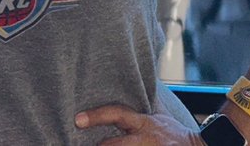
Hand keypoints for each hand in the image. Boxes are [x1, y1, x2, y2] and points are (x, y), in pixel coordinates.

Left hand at [75, 104, 203, 144]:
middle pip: (115, 145)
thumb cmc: (172, 134)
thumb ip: (133, 117)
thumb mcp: (155, 118)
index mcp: (143, 123)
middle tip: (81, 145)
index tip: (78, 119)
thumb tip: (112, 108)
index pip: (116, 114)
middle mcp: (144, 139)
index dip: (96, 116)